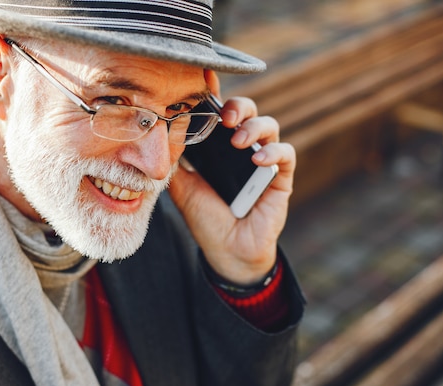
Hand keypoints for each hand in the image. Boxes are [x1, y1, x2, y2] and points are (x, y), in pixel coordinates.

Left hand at [168, 71, 295, 284]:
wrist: (226, 252)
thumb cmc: (206, 219)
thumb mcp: (181, 188)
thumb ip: (173, 162)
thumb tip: (157, 136)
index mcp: (217, 147)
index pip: (218, 113)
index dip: (213, 94)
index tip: (203, 77)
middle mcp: (241, 149)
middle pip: (247, 111)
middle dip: (239, 106)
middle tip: (226, 117)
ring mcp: (262, 161)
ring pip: (269, 126)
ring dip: (254, 127)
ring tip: (238, 141)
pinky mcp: (280, 178)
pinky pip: (286, 154)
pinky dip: (273, 151)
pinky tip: (257, 160)